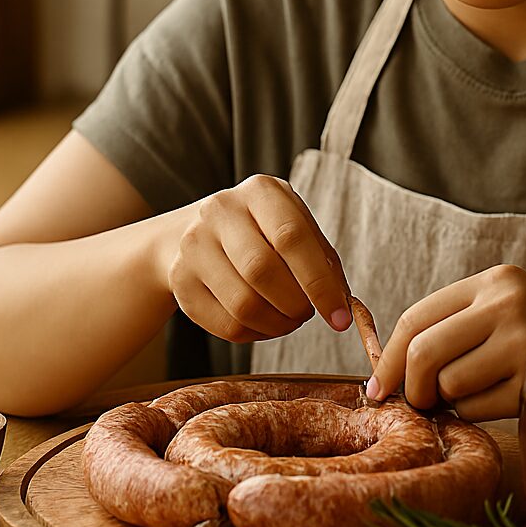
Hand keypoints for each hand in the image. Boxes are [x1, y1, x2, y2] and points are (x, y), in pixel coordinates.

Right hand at [163, 175, 351, 342]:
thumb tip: (344, 305)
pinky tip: (264, 323)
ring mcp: (194, 246)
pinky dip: (255, 334)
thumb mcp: (293, 227)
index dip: (320, 283)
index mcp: (260, 192)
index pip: (292, 237)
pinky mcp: (181, 282)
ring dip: (277, 324)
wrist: (188, 234)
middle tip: (307, 314)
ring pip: (243, 304)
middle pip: (263, 271)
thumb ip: (322, 260)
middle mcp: (220, 211)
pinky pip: (226, 325)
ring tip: (288, 320)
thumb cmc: (259, 233)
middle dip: (296, 305)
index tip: (339, 317)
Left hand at [365, 264, 525, 420]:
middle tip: (420, 400)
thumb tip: (388, 375)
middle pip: (424, 353)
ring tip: (475, 391)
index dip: (388, 356)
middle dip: (412, 387)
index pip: (416, 317)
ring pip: (450, 386)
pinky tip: (499, 399)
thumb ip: (452, 326)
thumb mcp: (504, 307)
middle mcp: (510, 306)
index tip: (378, 385)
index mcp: (495, 282)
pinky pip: (477, 409)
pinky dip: (475, 413)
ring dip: (450, 401)